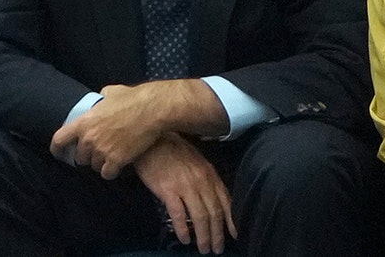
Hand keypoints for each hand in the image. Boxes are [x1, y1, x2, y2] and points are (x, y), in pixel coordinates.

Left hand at [49, 83, 172, 179]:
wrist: (152, 110)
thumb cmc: (132, 98)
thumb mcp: (110, 92)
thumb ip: (100, 101)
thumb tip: (101, 101)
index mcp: (84, 122)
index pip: (60, 139)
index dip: (57, 148)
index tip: (58, 153)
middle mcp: (89, 139)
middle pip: (80, 157)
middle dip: (88, 155)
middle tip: (98, 150)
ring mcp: (102, 151)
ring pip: (94, 166)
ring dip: (100, 163)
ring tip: (110, 156)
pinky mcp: (116, 160)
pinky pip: (107, 173)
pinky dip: (111, 171)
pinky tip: (118, 165)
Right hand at [134, 133, 236, 254]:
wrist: (151, 139)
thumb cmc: (172, 148)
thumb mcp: (196, 159)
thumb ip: (205, 177)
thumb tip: (210, 197)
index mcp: (209, 173)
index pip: (225, 200)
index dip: (230, 220)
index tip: (233, 234)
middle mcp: (201, 181)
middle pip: (214, 212)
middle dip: (217, 234)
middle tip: (217, 249)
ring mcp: (185, 186)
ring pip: (199, 216)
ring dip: (203, 236)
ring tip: (204, 248)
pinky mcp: (168, 191)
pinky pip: (179, 215)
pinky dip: (183, 229)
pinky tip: (185, 239)